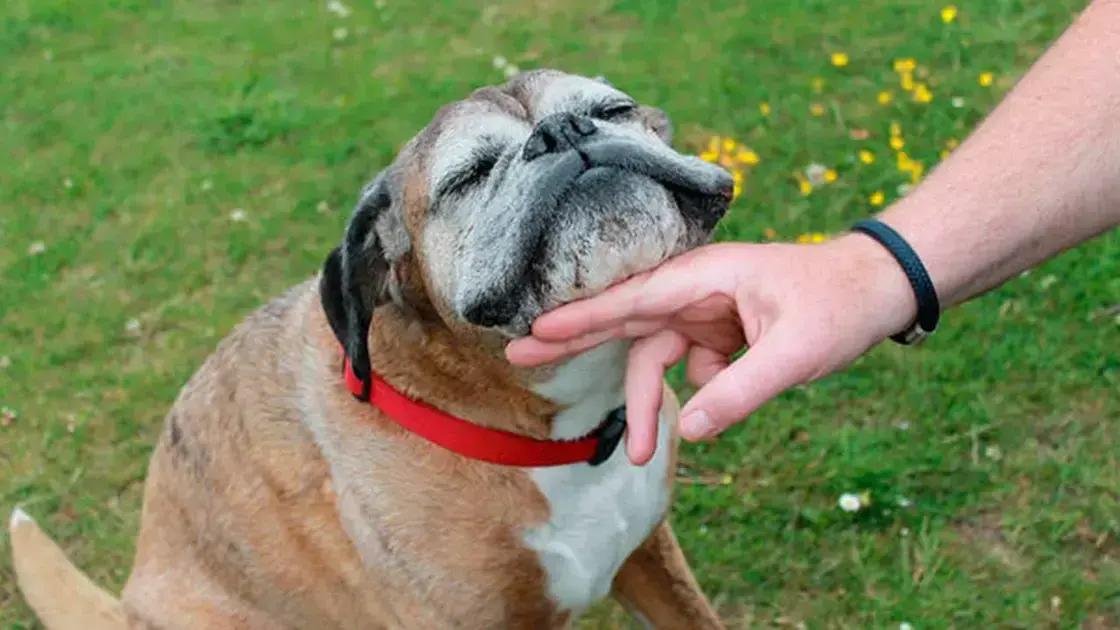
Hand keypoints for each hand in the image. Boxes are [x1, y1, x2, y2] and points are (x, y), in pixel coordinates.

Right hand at [506, 235, 917, 464]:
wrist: (877, 290)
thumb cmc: (838, 306)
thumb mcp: (796, 354)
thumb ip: (741, 392)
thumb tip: (692, 433)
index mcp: (706, 276)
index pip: (634, 298)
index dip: (583, 317)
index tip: (537, 330)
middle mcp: (696, 289)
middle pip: (624, 319)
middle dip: (574, 341)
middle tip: (518, 355)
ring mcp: (705, 311)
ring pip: (655, 357)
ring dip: (647, 405)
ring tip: (638, 454)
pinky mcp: (717, 332)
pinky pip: (688, 367)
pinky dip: (698, 393)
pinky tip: (732, 394)